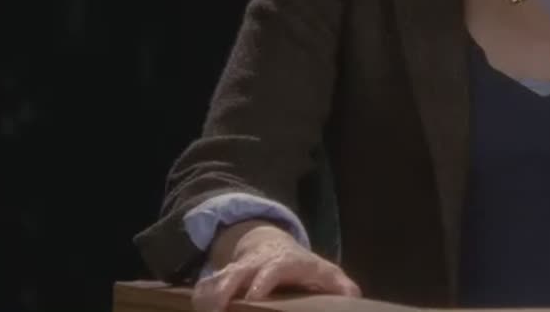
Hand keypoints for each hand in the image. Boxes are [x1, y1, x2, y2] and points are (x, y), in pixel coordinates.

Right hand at [192, 222, 359, 311]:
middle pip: (236, 273)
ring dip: (207, 296)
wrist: (272, 244)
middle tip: (216, 309)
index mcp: (283, 262)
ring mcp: (235, 270)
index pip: (273, 269)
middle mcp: (255, 264)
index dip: (263, 281)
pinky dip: (198, 298)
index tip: (254, 296)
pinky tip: (197, 310)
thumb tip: (353, 296)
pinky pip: (204, 287)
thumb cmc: (302, 266)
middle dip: (224, 289)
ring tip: (203, 310)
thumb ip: (338, 284)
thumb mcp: (322, 272)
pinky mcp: (220, 279)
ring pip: (216, 280)